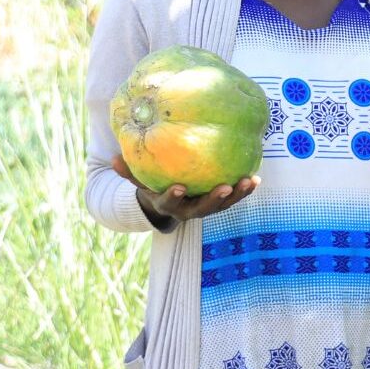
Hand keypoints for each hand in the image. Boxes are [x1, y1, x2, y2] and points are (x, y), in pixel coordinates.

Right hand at [112, 156, 260, 222]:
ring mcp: (205, 208)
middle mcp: (188, 210)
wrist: (167, 202)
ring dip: (237, 195)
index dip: (174, 196)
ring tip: (249, 182)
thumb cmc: (152, 185)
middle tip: (225, 188)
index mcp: (168, 204)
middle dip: (214, 200)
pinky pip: (233, 197)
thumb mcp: (140, 180)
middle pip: (203, 209)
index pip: (170, 202)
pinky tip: (255, 178)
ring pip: (223, 205)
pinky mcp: (218, 202)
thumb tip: (114, 158)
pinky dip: (244, 190)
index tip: (179, 187)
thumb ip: (128, 171)